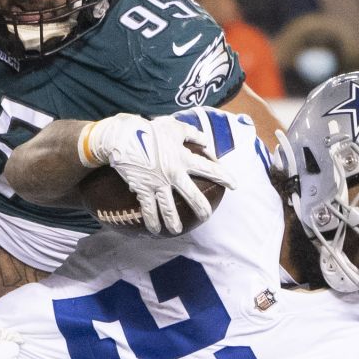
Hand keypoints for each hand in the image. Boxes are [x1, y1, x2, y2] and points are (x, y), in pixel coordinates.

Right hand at [81, 112, 229, 234]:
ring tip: (177, 231)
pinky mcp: (143, 189)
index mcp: (184, 158)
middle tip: (207, 216)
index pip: (210, 169)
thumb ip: (194, 135)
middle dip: (202, 208)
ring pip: (169, 208)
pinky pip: (148, 209)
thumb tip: (207, 143)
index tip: (234, 185)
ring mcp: (158, 184)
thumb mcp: (176, 127)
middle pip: (193, 195)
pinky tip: (154, 229)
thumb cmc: (151, 130)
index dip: (224, 177)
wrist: (124, 137)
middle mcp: (174, 174)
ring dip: (174, 222)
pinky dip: (151, 220)